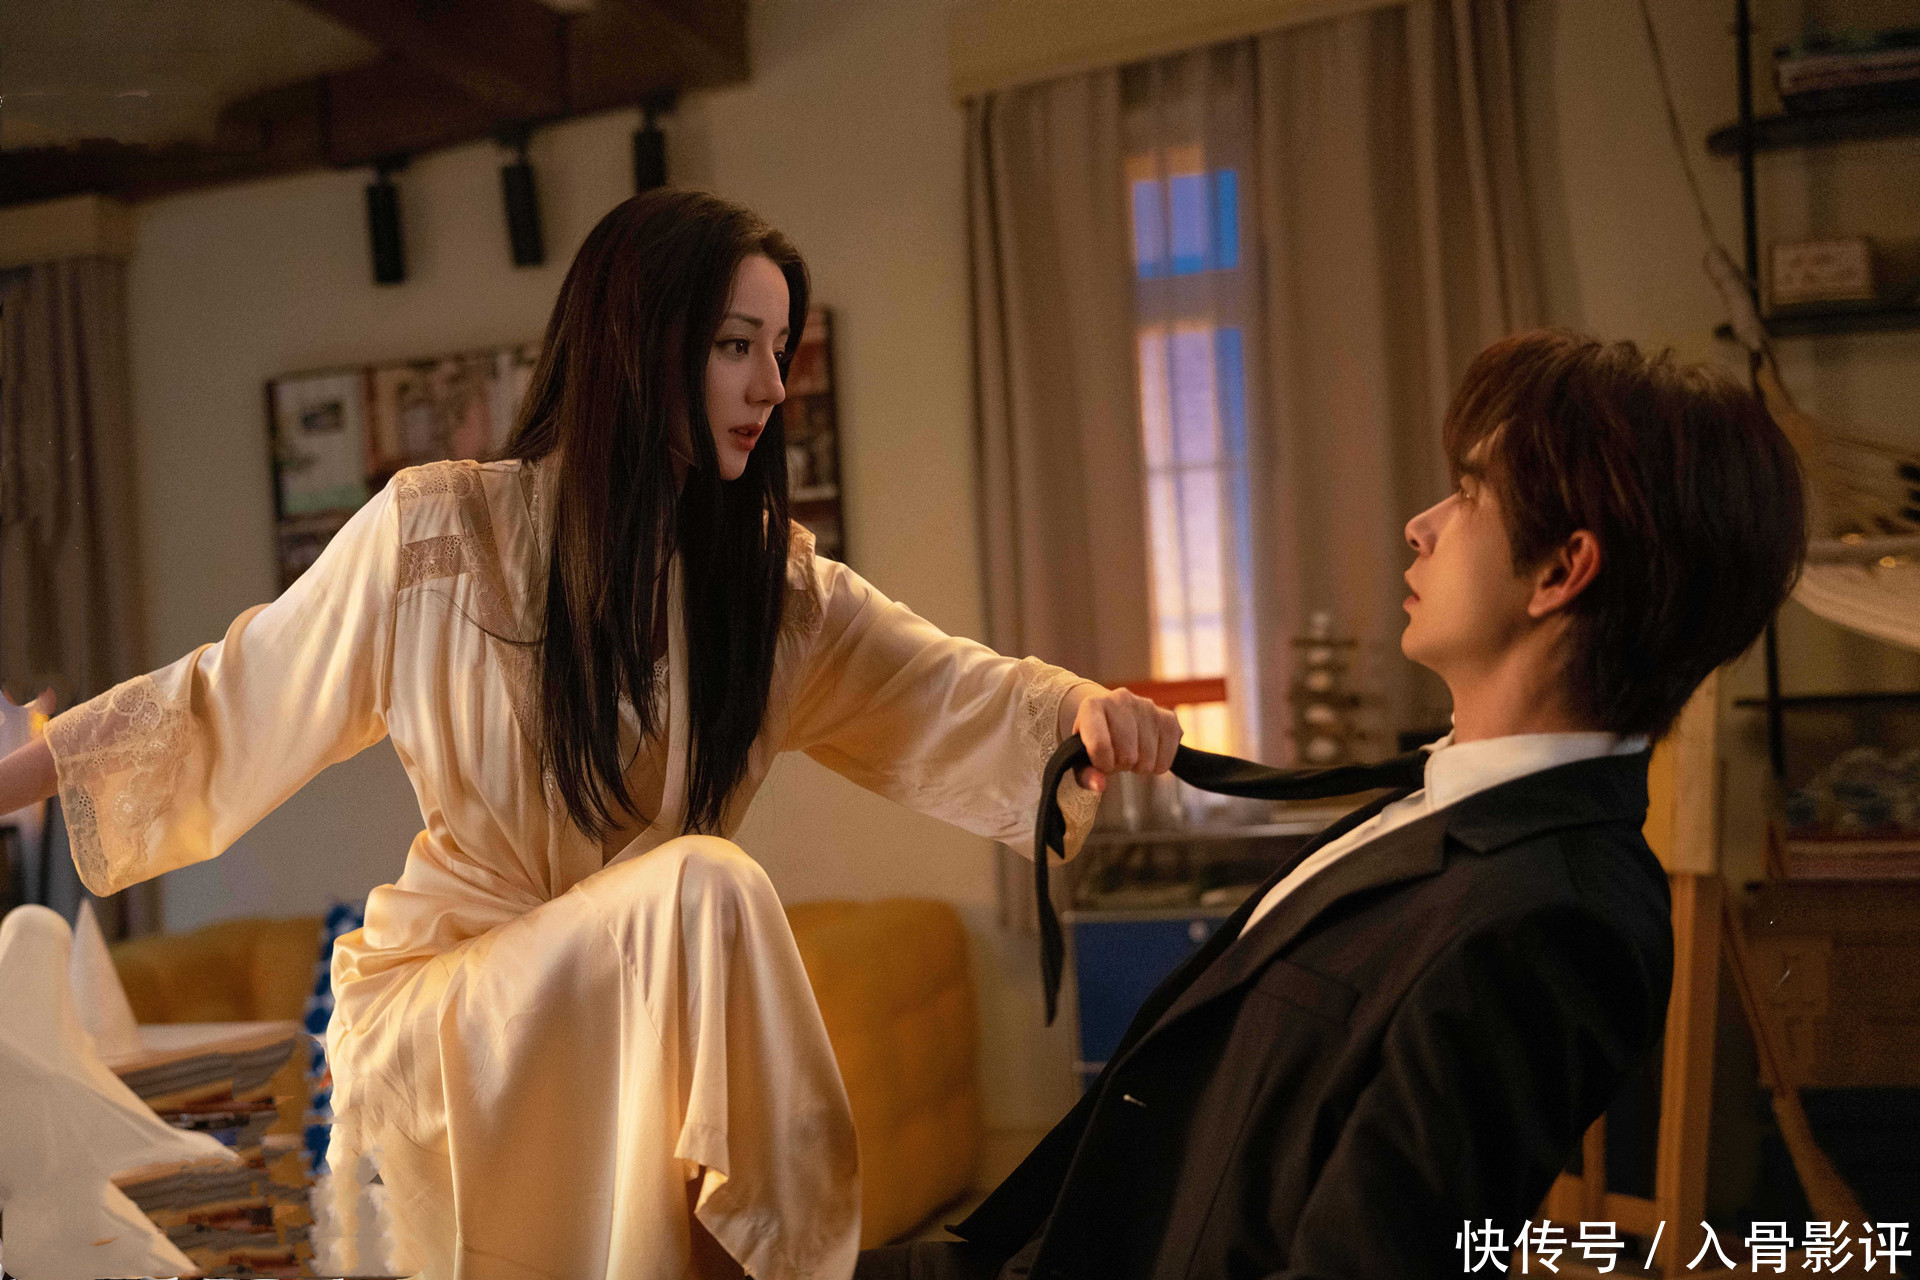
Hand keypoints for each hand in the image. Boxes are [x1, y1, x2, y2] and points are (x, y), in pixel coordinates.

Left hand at [1065, 686, 1181, 791]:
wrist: (1112, 716)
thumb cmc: (1094, 739)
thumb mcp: (1081, 757)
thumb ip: (1085, 774)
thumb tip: (1099, 785)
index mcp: (1092, 706)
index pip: (1100, 745)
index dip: (1102, 765)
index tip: (1102, 764)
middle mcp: (1121, 699)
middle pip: (1126, 755)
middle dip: (1121, 765)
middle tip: (1116, 757)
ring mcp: (1148, 706)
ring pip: (1147, 759)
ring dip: (1139, 766)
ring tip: (1131, 753)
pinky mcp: (1169, 718)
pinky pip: (1167, 758)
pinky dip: (1157, 766)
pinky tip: (1147, 753)